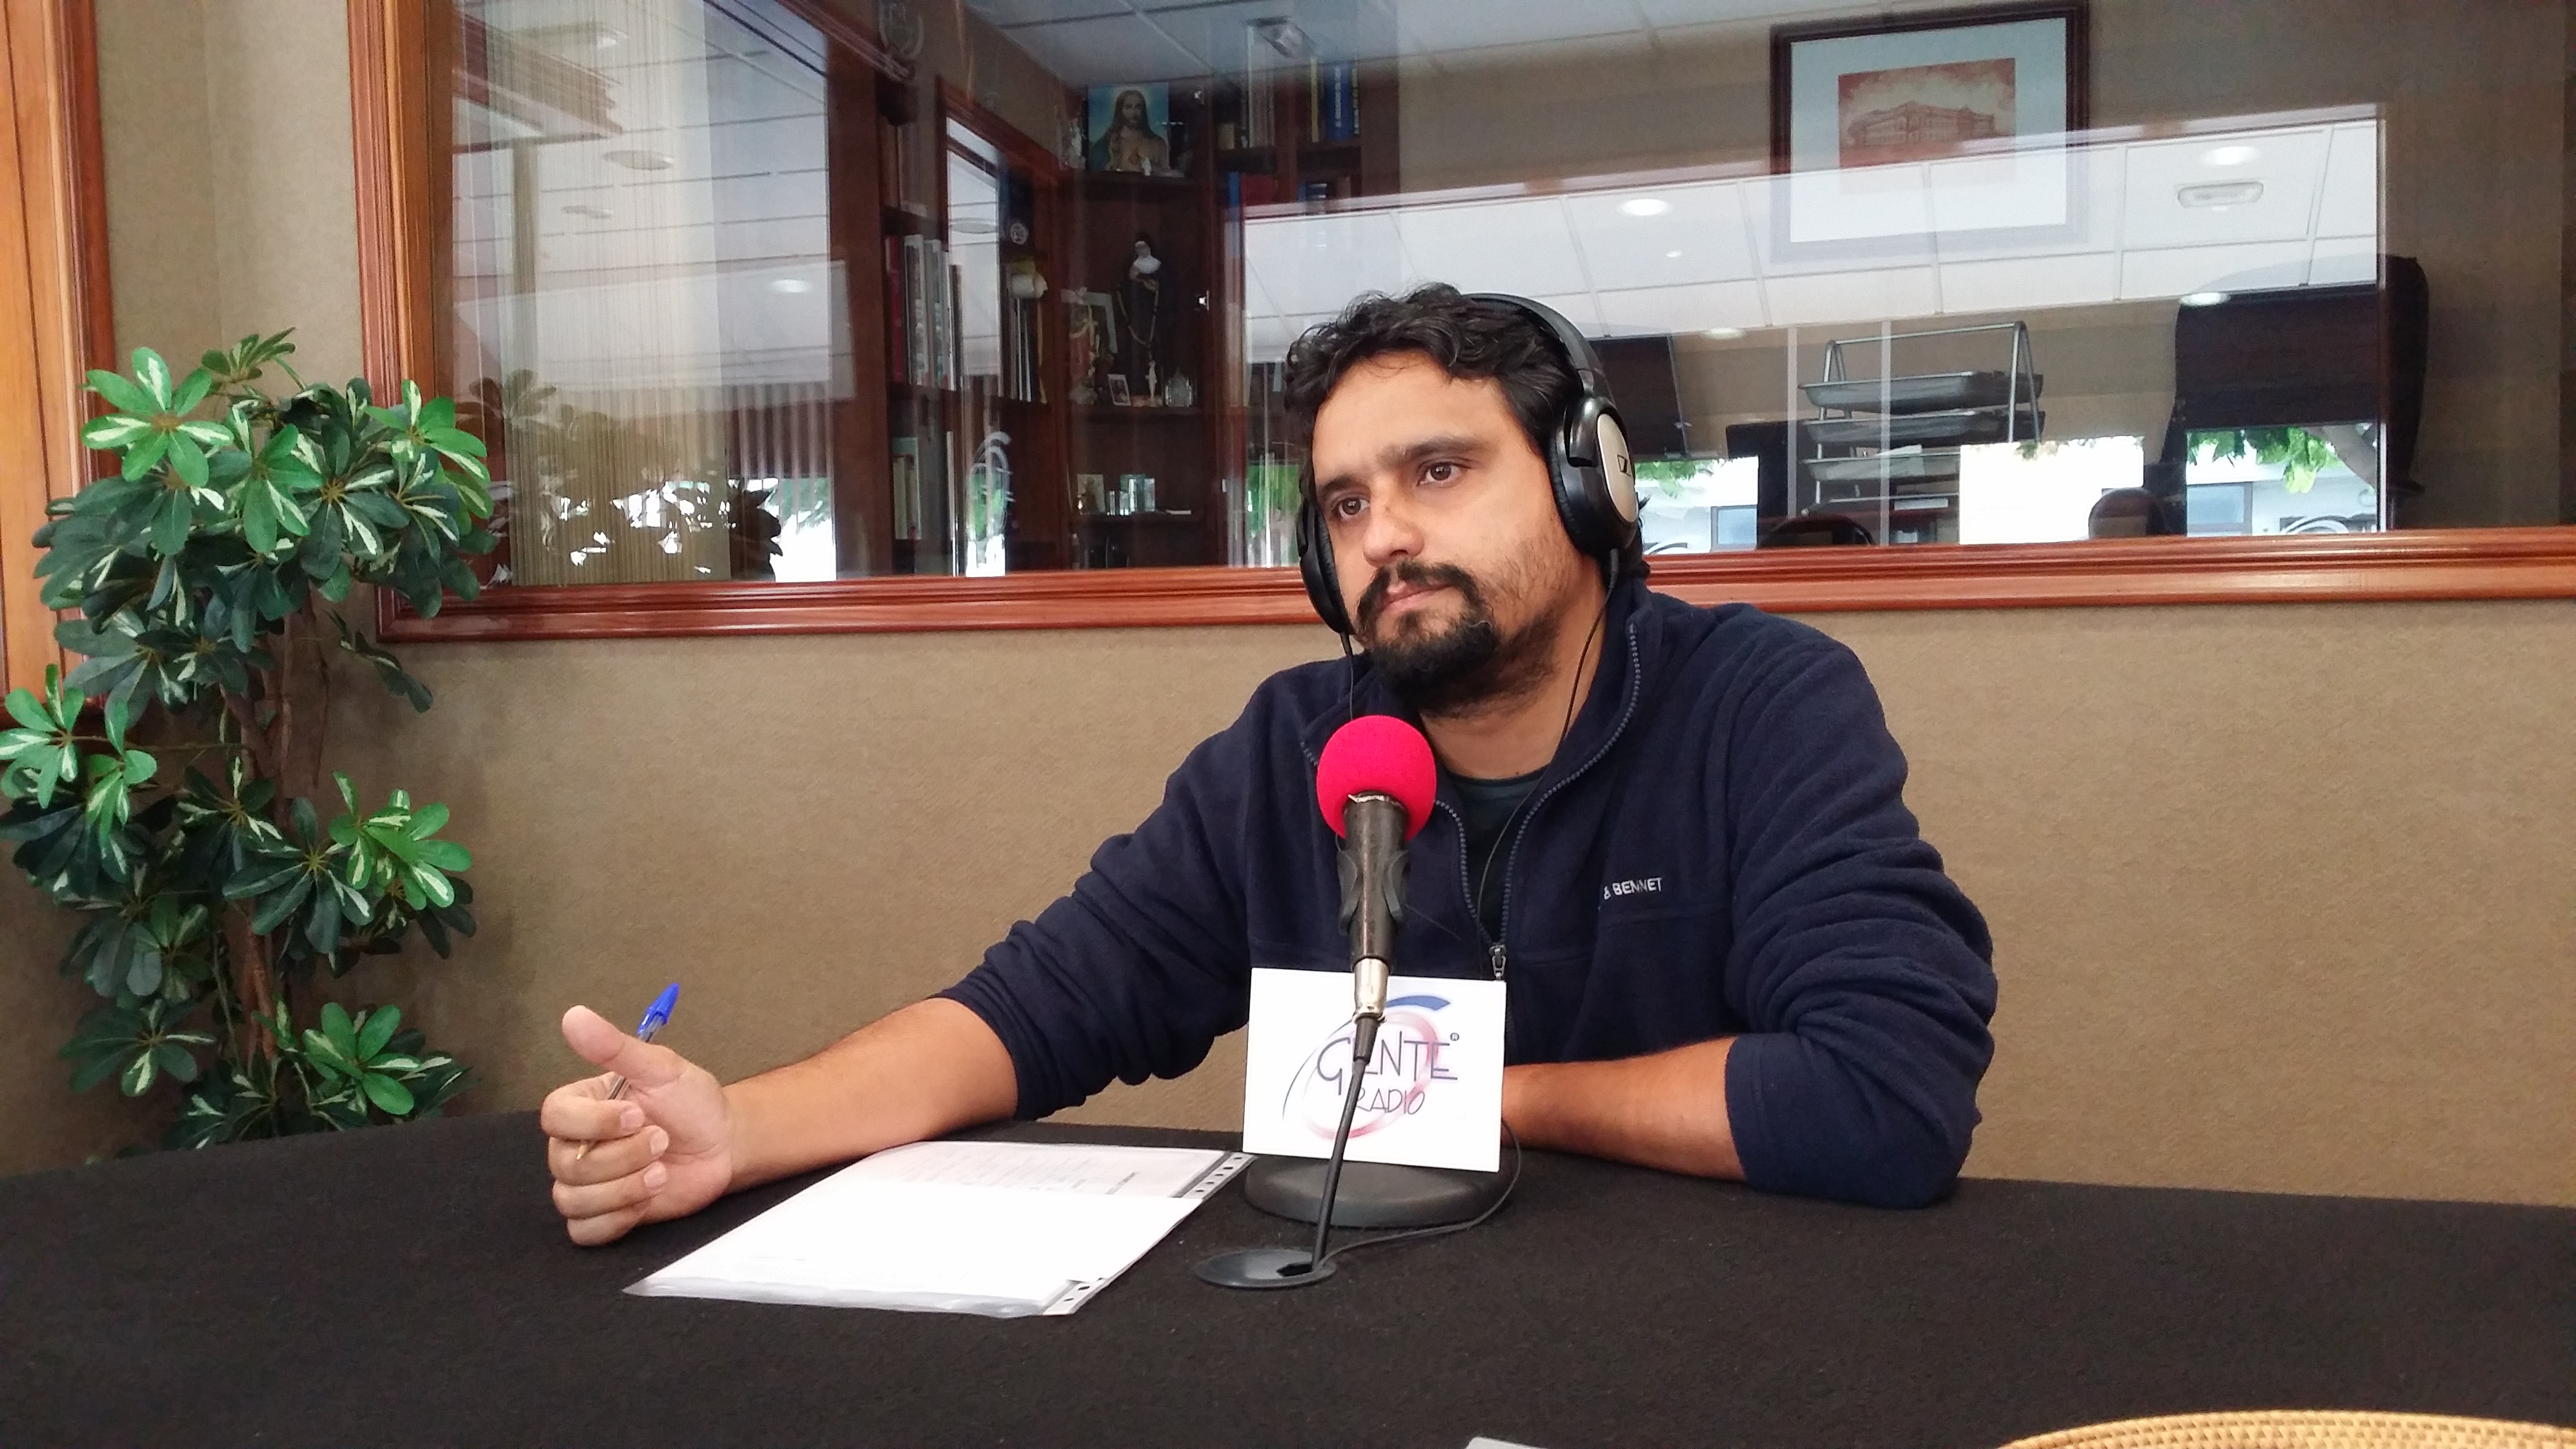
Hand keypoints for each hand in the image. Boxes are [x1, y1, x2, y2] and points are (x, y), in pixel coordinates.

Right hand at [540, 1004, 734, 1245]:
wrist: (723, 1144)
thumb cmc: (692, 1102)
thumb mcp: (660, 1068)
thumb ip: (615, 1046)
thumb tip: (573, 1016)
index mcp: (581, 1106)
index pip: (554, 1117)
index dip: (594, 1122)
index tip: (638, 1115)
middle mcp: (575, 1146)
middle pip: (565, 1165)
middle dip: (621, 1157)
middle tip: (662, 1141)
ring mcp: (587, 1184)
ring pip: (573, 1200)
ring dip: (624, 1189)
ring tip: (660, 1171)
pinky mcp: (604, 1216)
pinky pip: (584, 1231)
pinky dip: (617, 1218)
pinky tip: (647, 1198)